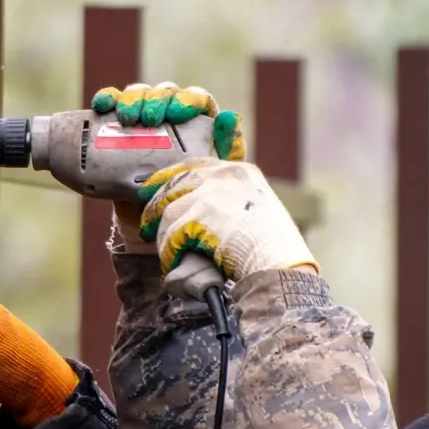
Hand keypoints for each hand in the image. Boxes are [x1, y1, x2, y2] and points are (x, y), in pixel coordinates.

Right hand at [89, 82, 246, 251]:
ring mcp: (144, 116)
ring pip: (139, 93)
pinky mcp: (120, 124)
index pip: (195, 98)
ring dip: (131, 98)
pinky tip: (102, 104)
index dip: (186, 99)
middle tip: (148, 119)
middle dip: (155, 100)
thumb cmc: (191, 190)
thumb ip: (227, 148)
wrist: (157, 212)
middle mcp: (172, 111)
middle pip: (165, 92)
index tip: (176, 114)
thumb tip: (232, 117)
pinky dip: (108, 99)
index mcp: (198, 119)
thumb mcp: (212, 173)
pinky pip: (113, 103)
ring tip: (127, 118)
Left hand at [136, 157, 318, 293]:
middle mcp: (224, 177)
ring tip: (166, 251)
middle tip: (148, 223)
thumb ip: (233, 201)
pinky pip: (172, 234)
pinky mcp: (200, 218)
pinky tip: (173, 261)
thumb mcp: (260, 209)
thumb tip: (203, 210)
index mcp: (240, 172)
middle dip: (157, 204)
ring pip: (169, 210)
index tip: (154, 187)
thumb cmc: (274, 247)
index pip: (195, 164)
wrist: (279, 263)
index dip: (170, 175)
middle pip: (176, 183)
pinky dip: (168, 251)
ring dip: (163, 234)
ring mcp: (211, 195)